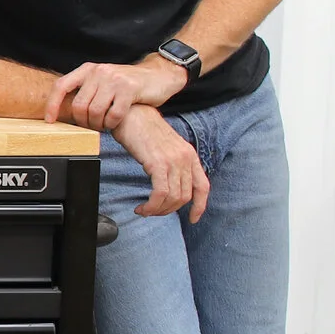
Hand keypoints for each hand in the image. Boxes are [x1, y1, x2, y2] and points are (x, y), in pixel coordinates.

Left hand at [46, 56, 187, 128]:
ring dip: (98, 125)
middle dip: (83, 122)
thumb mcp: (103, 81)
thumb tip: (64, 110)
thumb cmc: (128, 83)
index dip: (52, 105)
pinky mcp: (129, 89)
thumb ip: (87, 90)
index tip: (50, 120)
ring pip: (95, 112)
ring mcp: (114, 79)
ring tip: (104, 124)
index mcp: (88, 69)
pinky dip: (112, 124)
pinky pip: (113, 115)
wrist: (160, 75)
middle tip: (92, 125)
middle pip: (79, 106)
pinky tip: (114, 123)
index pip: (61, 86)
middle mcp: (99, 72)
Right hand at [113, 104, 208, 221]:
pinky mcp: (158, 163)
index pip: (203, 186)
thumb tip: (167, 184)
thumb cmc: (143, 130)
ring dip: (158, 210)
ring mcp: (173, 160)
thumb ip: (172, 164)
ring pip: (173, 198)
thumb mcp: (165, 148)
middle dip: (169, 210)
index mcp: (189, 155)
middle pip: (185, 197)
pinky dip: (151, 205)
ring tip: (145, 210)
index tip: (193, 219)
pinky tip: (142, 207)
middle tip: (153, 211)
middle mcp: (185, 158)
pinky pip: (160, 193)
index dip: (200, 206)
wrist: (131, 115)